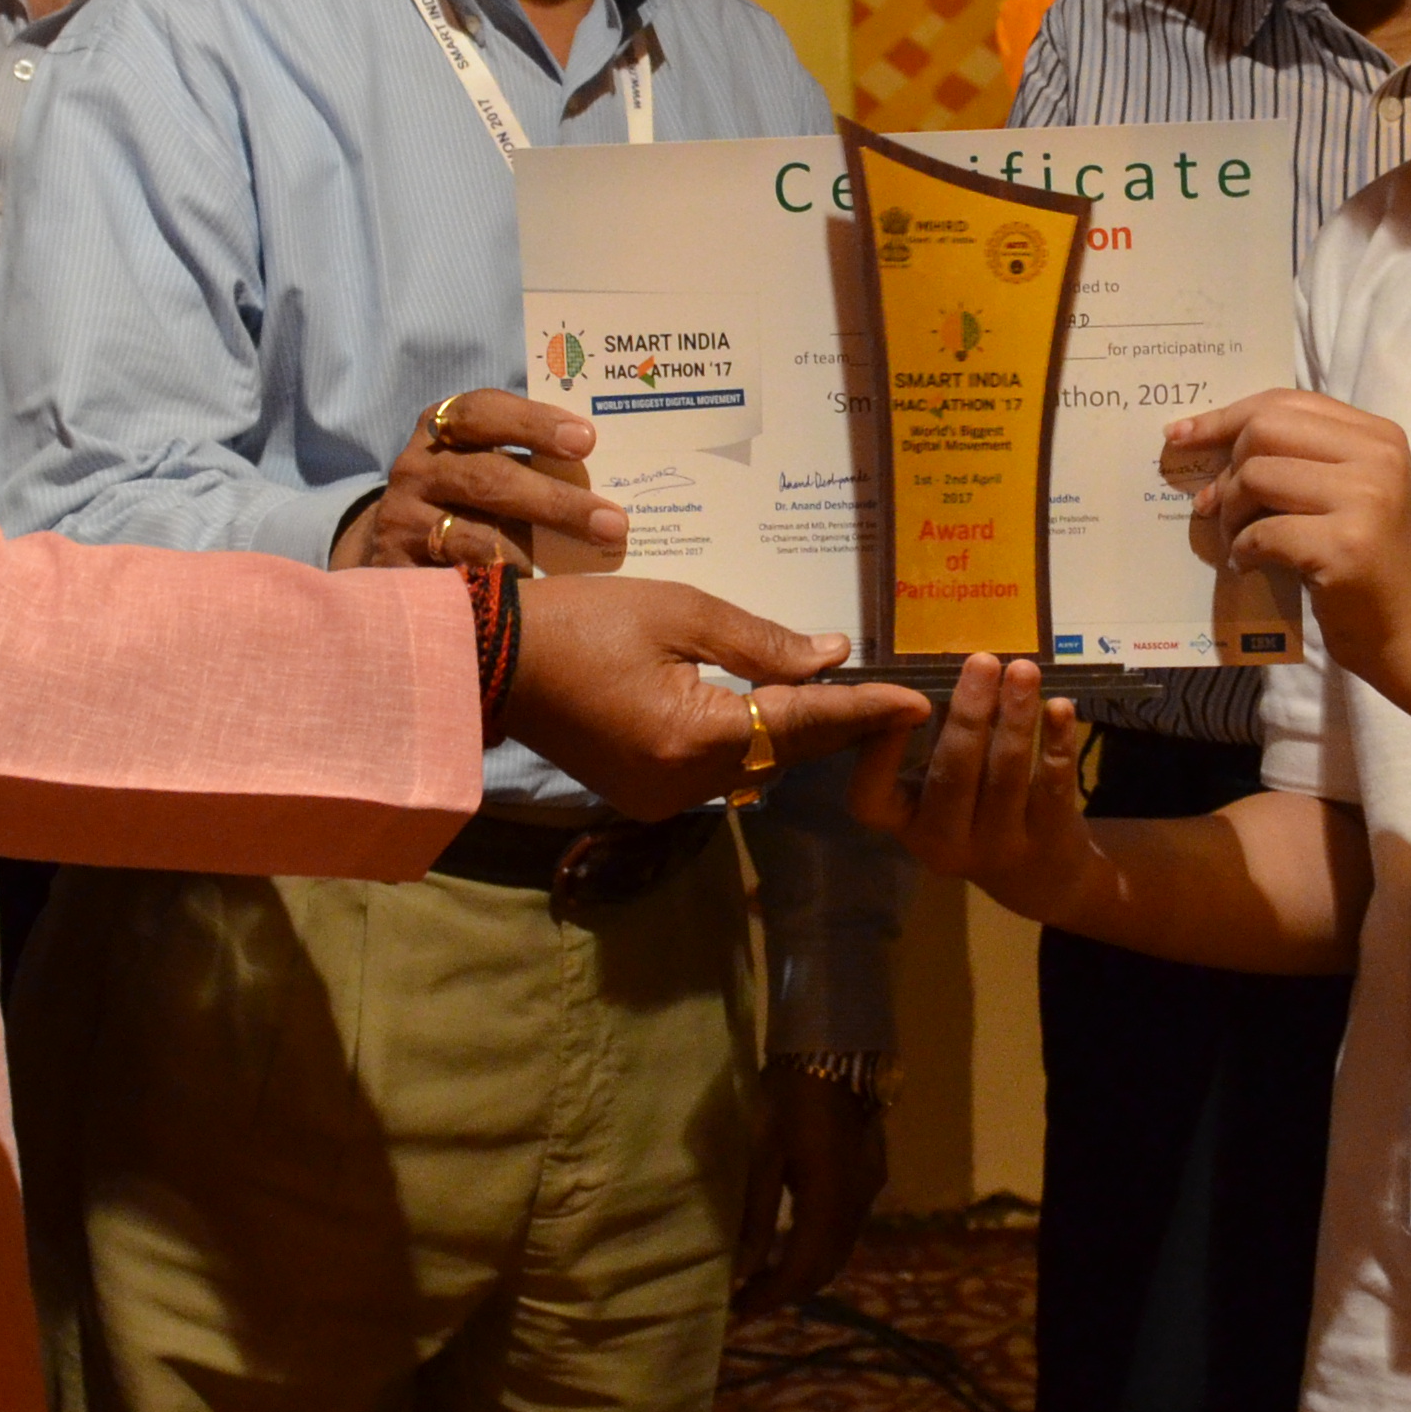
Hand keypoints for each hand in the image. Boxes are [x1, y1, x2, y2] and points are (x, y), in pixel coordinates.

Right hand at [337, 390, 620, 571]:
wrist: (398, 544)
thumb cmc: (468, 495)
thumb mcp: (488, 461)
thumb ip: (531, 459)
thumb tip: (613, 474)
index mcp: (443, 425)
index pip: (485, 412)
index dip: (534, 423)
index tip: (586, 441)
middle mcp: (417, 467)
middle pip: (488, 478)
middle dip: (555, 502)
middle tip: (611, 523)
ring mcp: (401, 518)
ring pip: (470, 535)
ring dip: (531, 552)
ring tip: (581, 569)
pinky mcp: (395, 568)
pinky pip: (452, 580)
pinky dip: (494, 586)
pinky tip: (532, 599)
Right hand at [494, 575, 925, 821]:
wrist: (493, 660)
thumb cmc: (581, 621)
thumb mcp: (678, 610)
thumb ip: (760, 641)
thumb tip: (831, 658)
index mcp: (693, 738)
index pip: (801, 724)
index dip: (864, 711)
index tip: (917, 701)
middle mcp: (683, 786)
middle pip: (784, 755)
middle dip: (839, 726)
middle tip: (895, 697)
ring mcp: (662, 801)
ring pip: (755, 768)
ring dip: (795, 735)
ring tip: (848, 699)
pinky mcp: (645, 797)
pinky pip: (719, 773)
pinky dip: (750, 744)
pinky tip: (776, 711)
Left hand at [736, 1059, 885, 1318]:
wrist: (835, 1048)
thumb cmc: (788, 1095)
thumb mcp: (763, 1153)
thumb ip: (757, 1213)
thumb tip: (744, 1267)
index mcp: (830, 1198)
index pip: (803, 1267)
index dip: (771, 1294)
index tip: (739, 1310)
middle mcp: (858, 1202)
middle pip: (827, 1266)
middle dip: (787, 1290)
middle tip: (747, 1300)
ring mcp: (869, 1189)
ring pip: (840, 1250)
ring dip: (805, 1271)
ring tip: (764, 1277)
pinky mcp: (870, 1176)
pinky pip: (846, 1229)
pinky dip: (819, 1248)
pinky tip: (792, 1242)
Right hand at [846, 653, 1109, 932]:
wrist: (1039, 876)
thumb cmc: (976, 812)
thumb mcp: (942, 787)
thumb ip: (935, 737)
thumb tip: (943, 669)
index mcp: (906, 823)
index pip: (871, 799)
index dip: (880, 753)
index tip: (909, 700)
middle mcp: (943, 842)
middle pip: (952, 775)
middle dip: (969, 713)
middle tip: (983, 661)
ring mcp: (998, 847)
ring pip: (1005, 775)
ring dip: (1016, 717)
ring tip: (1023, 670)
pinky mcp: (1047, 841)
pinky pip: (1053, 786)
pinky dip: (1056, 742)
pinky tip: (1060, 707)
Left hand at [1162, 390, 1410, 681]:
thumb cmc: (1366, 561)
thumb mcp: (1342, 493)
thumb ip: (1293, 459)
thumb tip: (1203, 441)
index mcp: (1376, 436)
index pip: (1285, 402)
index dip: (1226, 416)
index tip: (1181, 434)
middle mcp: (1377, 458)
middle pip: (1264, 430)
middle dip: (1227, 470)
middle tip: (1214, 507)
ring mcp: (1365, 501)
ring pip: (1257, 477)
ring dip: (1230, 514)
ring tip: (1236, 542)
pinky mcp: (1345, 548)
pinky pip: (1262, 532)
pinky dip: (1243, 550)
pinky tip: (1250, 565)